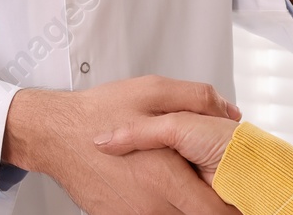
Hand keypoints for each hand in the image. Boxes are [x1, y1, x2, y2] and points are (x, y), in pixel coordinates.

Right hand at [3, 76, 241, 214]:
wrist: (54, 133)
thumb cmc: (99, 111)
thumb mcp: (153, 90)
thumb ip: (198, 98)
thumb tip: (231, 112)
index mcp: (166, 179)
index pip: (215, 213)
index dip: (232, 206)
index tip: (237, 192)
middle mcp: (151, 207)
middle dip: (206, 199)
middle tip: (203, 174)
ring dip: (180, 200)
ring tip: (172, 171)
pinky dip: (156, 202)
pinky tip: (147, 178)